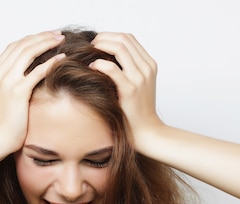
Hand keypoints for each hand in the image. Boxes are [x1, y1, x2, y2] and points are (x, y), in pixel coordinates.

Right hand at [0, 31, 64, 155]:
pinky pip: (37, 72)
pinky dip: (50, 62)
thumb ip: (11, 84)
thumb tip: (27, 78)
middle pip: (22, 45)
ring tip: (60, 40)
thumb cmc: (0, 124)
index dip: (31, 39)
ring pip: (29, 52)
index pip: (14, 47)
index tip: (46, 37)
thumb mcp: (2, 98)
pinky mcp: (17, 92)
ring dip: (46, 43)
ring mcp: (7, 81)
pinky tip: (61, 58)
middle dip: (41, 37)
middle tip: (57, 34)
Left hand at [90, 33, 163, 151]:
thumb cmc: (138, 111)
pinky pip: (112, 69)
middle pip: (124, 39)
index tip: (98, 42)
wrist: (147, 131)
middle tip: (91, 45)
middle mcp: (146, 68)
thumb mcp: (138, 85)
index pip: (129, 38)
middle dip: (103, 38)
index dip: (110, 36)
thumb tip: (106, 56)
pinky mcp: (130, 90)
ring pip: (119, 48)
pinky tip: (92, 68)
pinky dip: (99, 64)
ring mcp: (140, 78)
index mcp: (149, 64)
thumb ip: (128, 69)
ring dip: (101, 46)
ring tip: (90, 53)